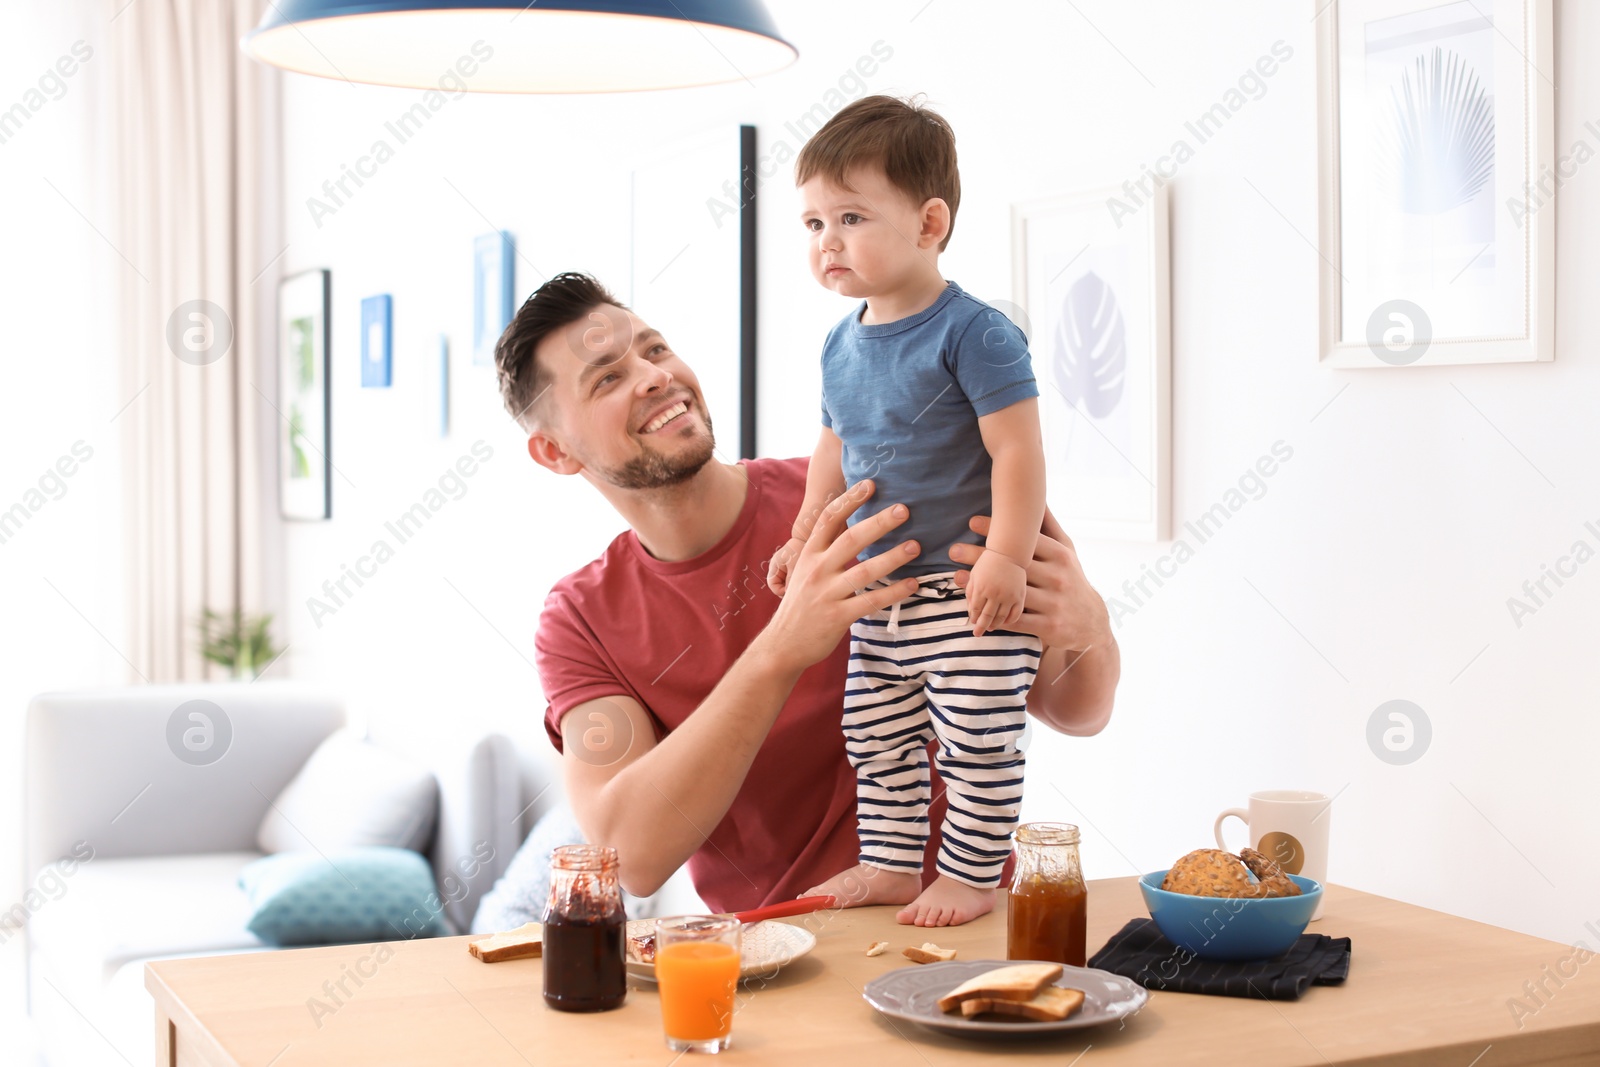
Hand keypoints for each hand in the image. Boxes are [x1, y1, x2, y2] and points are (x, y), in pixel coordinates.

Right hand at [758, 480, 920, 673]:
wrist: (782, 644)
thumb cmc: (800, 605)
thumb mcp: (803, 572)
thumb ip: (824, 552)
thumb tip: (852, 529)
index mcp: (808, 555)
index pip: (828, 520)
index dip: (849, 500)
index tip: (870, 484)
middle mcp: (816, 570)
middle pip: (851, 539)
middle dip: (879, 522)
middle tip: (904, 509)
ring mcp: (827, 593)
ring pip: (865, 571)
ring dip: (893, 557)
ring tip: (916, 546)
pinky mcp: (837, 616)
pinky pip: (871, 601)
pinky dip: (894, 592)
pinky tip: (913, 584)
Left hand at [949, 510, 1110, 652]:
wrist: (1092, 624)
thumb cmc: (1071, 579)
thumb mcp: (1067, 552)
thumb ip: (1050, 527)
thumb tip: (1037, 497)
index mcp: (1061, 555)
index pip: (1027, 540)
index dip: (1000, 530)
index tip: (972, 522)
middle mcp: (1058, 577)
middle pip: (1015, 565)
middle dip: (982, 556)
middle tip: (953, 550)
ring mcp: (1054, 602)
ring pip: (1012, 593)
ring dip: (982, 586)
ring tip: (957, 578)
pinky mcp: (1048, 626)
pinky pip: (1016, 621)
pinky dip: (995, 616)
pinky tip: (975, 610)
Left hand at [965, 550, 1025, 637]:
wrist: (1010, 552)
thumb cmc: (989, 561)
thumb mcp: (975, 574)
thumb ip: (970, 591)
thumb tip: (969, 608)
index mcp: (981, 588)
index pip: (975, 609)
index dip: (973, 617)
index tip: (972, 622)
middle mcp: (994, 594)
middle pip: (986, 616)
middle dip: (981, 626)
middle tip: (978, 633)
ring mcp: (1008, 596)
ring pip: (1000, 617)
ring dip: (994, 624)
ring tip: (990, 628)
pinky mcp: (1020, 596)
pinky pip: (1015, 614)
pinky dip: (1009, 621)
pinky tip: (1005, 622)